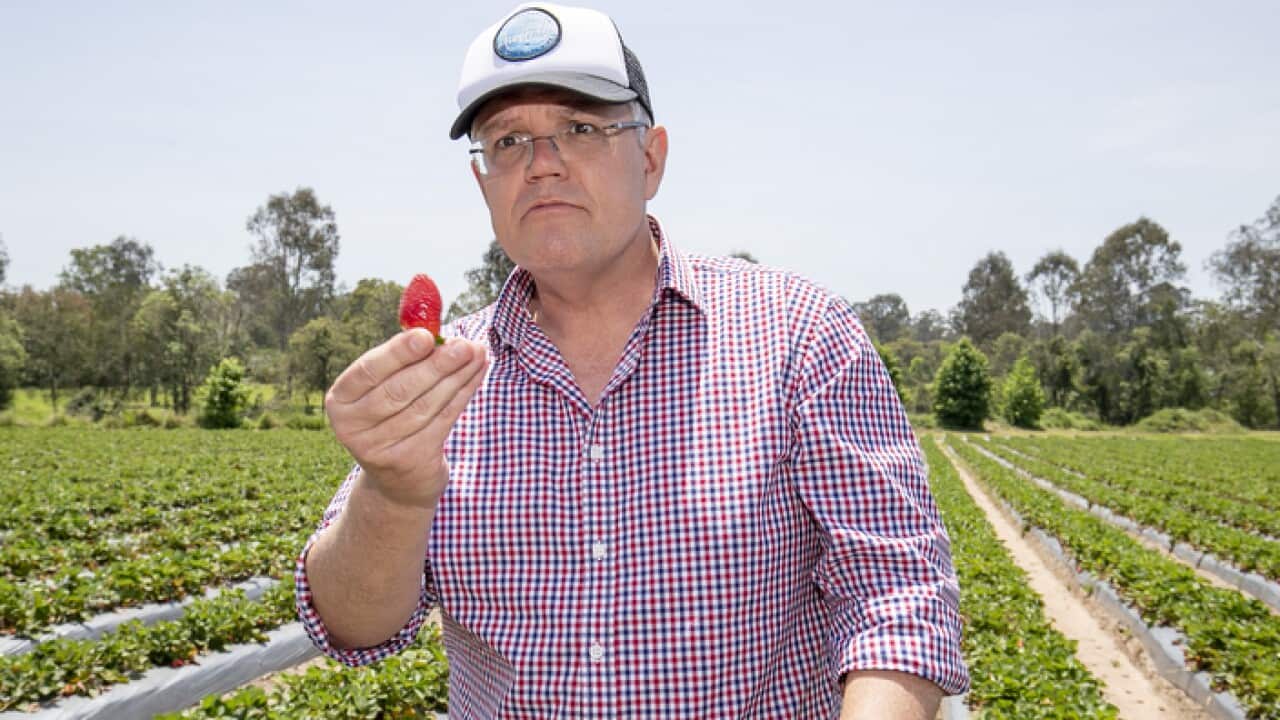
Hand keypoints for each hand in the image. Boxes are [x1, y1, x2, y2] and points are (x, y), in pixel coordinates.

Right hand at [325, 329, 487, 509]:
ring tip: (477, 353)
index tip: (427, 336)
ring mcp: (380, 449)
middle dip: (436, 364)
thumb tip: (432, 327)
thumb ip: (402, 359)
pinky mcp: (411, 461)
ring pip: (425, 405)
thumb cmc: (392, 416)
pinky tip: (477, 373)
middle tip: (464, 344)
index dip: (398, 353)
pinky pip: (443, 420)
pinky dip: (463, 393)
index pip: (368, 371)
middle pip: (399, 390)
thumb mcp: (384, 388)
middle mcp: (353, 428)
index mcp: (341, 401)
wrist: (398, 479)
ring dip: (456, 376)